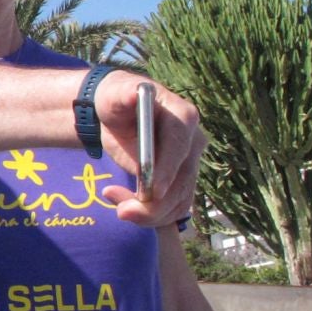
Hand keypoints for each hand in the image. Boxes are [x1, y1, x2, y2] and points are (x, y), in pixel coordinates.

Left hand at [94, 72, 204, 227]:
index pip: (180, 147)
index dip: (167, 170)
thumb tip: (137, 93)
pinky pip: (174, 209)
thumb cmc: (118, 100)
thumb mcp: (117, 94)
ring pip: (180, 201)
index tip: (150, 191)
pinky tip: (126, 206)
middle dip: (154, 203)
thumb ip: (126, 94)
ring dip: (150, 214)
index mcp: (183, 116)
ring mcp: (191, 164)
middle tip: (121, 210)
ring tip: (117, 205)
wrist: (119, 116)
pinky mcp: (182, 182)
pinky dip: (152, 217)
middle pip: (183, 181)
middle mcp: (194, 142)